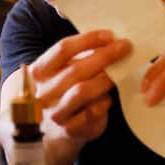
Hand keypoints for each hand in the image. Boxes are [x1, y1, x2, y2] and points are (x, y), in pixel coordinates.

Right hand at [30, 30, 131, 144]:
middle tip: (125, 47)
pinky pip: (92, 112)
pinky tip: (109, 96)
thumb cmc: (64, 90)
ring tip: (121, 71)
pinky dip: (104, 102)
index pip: (63, 49)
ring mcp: (55, 112)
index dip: (88, 39)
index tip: (110, 35)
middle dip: (105, 56)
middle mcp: (44, 92)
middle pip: (76, 69)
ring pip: (84, 91)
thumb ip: (80, 56)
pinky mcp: (70, 129)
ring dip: (105, 79)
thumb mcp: (63, 70)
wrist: (54, 128)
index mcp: (40, 71)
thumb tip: (111, 40)